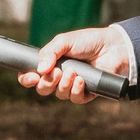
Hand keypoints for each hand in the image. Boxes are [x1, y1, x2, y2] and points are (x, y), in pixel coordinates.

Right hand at [16, 25, 131, 104]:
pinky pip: (75, 99)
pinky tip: (81, 80)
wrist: (112, 46)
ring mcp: (73, 85)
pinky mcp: (87, 92)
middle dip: (47, 83)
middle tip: (57, 72)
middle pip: (43, 89)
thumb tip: (40, 69)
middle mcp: (59, 77)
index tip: (32, 77)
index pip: (32, 77)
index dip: (27, 80)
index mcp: (50, 64)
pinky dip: (76, 90)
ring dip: (63, 85)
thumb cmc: (88, 41)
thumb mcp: (64, 41)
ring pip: (59, 95)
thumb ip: (49, 52)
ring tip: (73, 72)